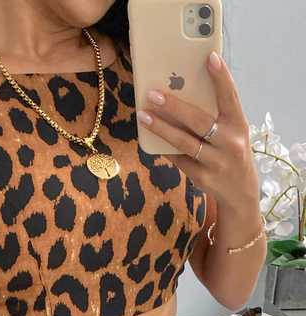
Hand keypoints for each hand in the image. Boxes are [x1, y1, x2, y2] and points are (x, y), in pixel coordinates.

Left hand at [135, 49, 259, 212]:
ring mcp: (216, 161)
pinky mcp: (202, 177)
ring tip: (144, 116)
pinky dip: (164, 148)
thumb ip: (215, 115)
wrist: (240, 189)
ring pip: (184, 142)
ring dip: (161, 128)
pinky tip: (149, 138)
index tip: (209, 57)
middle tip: (154, 95)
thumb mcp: (232, 131)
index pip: (230, 96)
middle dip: (174, 106)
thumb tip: (182, 93)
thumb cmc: (230, 150)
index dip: (221, 77)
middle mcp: (230, 141)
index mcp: (239, 123)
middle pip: (198, 120)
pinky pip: (178, 159)